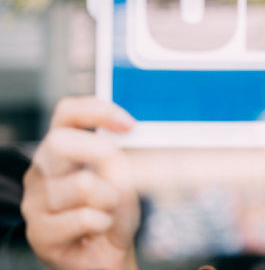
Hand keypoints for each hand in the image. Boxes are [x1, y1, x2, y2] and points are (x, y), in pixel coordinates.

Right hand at [22, 96, 140, 269]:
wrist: (107, 256)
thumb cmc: (114, 213)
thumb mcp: (124, 178)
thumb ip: (121, 155)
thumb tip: (126, 137)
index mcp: (61, 150)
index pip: (67, 113)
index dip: (96, 110)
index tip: (128, 124)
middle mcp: (42, 170)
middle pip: (62, 143)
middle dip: (104, 156)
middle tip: (122, 179)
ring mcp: (35, 201)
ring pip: (82, 184)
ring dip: (111, 200)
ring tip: (108, 212)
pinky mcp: (39, 231)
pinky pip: (84, 217)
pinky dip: (104, 223)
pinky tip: (99, 229)